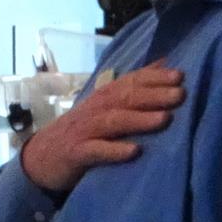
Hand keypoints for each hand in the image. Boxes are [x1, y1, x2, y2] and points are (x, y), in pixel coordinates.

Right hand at [19, 66, 183, 193]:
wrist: (41, 158)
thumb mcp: (105, 106)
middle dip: (153, 95)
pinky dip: (114, 150)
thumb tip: (164, 63)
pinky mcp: (76, 153)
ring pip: (113, 121)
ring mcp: (84, 131)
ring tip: (164, 119)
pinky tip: (134, 152)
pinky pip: (95, 151)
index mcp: (104, 97)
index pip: (130, 81)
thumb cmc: (83, 131)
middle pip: (125, 98)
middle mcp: (95, 109)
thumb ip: (132, 87)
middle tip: (180, 95)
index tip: (180, 76)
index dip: (153, 77)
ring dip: (139, 119)